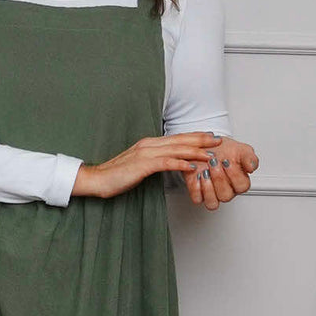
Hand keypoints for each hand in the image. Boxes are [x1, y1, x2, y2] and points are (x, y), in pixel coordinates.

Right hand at [71, 133, 227, 199]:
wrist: (98, 179)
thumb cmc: (117, 175)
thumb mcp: (140, 165)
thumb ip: (154, 161)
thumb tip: (169, 162)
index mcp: (150, 144)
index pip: (177, 138)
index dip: (195, 136)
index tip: (211, 137)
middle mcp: (149, 145)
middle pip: (180, 140)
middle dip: (200, 140)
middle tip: (218, 140)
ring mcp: (145, 154)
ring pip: (175, 150)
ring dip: (195, 151)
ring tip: (210, 153)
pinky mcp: (142, 165)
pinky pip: (165, 163)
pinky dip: (179, 163)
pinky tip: (191, 166)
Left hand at [181, 136, 257, 209]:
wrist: (205, 147)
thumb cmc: (224, 149)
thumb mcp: (240, 149)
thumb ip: (249, 157)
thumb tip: (251, 167)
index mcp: (239, 182)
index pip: (242, 186)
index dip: (235, 175)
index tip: (228, 161)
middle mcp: (226, 190)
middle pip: (226, 196)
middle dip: (219, 179)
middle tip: (214, 162)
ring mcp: (212, 193)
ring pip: (212, 203)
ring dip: (208, 187)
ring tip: (205, 171)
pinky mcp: (198, 193)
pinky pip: (197, 199)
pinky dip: (196, 188)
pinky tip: (197, 176)